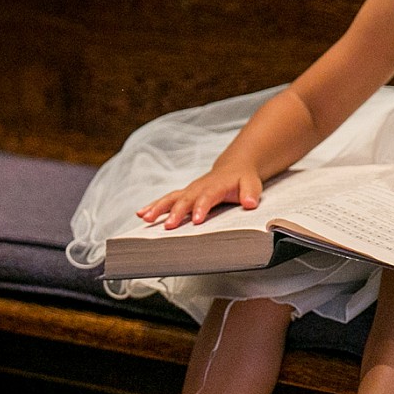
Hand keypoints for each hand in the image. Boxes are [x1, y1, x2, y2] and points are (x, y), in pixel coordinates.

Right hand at [137, 167, 265, 228]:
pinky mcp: (184, 195)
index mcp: (216, 186)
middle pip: (185, 199)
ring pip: (172, 198)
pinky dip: (154, 206)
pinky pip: (167, 200)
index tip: (196, 220)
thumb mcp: (252, 184)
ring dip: (158, 208)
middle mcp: (199, 187)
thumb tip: (250, 203)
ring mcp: (189, 191)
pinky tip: (141, 214)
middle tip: (168, 226)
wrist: (234, 167)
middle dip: (176, 212)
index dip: (201, 208)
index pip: (207, 197)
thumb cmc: (243, 179)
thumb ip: (250, 193)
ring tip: (145, 218)